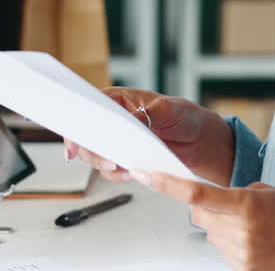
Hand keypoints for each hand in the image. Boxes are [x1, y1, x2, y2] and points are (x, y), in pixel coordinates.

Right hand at [63, 87, 235, 185]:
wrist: (200, 140)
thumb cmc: (184, 116)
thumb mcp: (167, 110)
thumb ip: (146, 114)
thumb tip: (130, 123)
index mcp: (119, 100)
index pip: (89, 107)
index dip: (77, 122)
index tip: (74, 141)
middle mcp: (115, 121)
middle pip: (87, 135)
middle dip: (91, 151)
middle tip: (107, 160)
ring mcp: (119, 141)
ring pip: (96, 155)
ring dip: (104, 165)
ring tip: (122, 167)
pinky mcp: (127, 159)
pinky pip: (112, 170)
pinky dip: (118, 174)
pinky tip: (130, 172)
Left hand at [129, 169, 274, 270]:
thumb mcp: (266, 192)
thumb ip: (232, 195)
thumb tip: (206, 202)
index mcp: (245, 204)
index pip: (195, 193)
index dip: (165, 183)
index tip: (145, 173)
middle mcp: (238, 230)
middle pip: (198, 213)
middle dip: (207, 206)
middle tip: (234, 206)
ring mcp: (239, 253)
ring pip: (209, 232)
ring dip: (222, 226)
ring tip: (254, 227)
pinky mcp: (241, 269)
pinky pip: (222, 250)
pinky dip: (232, 243)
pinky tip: (256, 241)